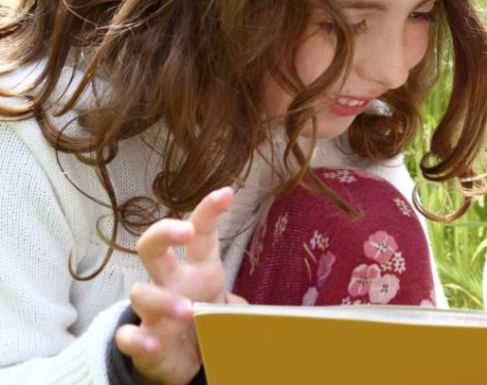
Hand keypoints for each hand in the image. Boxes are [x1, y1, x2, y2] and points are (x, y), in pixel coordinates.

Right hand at [115, 187, 244, 384]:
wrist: (186, 359)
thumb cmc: (210, 321)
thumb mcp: (234, 308)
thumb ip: (254, 306)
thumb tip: (293, 319)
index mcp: (199, 270)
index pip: (202, 233)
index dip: (209, 211)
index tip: (226, 192)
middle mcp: (171, 283)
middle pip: (153, 247)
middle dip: (164, 231)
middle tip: (184, 230)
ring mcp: (152, 310)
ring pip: (141, 293)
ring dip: (163, 300)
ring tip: (188, 312)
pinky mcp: (142, 340)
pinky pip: (128, 336)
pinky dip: (137, 339)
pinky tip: (151, 343)